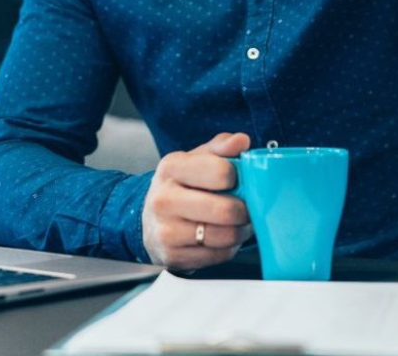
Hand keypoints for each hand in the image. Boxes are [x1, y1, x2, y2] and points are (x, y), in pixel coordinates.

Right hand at [142, 132, 252, 270]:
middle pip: (224, 210)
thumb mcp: (196, 159)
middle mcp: (164, 199)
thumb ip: (221, 146)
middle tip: (247, 207)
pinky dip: (228, 248)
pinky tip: (222, 237)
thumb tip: (242, 140)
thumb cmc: (182, 185)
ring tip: (238, 223)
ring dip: (240, 231)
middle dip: (245, 210)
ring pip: (224, 236)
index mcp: (172, 167)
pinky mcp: (172, 256)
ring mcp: (166, 230)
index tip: (238, 180)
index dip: (238, 177)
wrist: (150, 219)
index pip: (220, 172)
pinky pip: (217, 256)